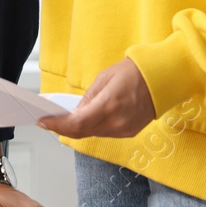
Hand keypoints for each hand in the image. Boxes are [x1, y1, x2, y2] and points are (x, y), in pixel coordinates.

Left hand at [37, 58, 157, 139]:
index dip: (57, 125)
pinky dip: (93, 127)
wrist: (162, 79)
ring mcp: (124, 130)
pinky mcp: (129, 132)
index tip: (43, 121)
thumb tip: (75, 111)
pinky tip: (85, 119)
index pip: (76, 124)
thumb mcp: (104, 78)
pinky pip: (105, 132)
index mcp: (108, 106)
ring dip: (77, 128)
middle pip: (82, 132)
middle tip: (48, 120)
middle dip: (63, 128)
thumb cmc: (134, 73)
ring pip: (92, 134)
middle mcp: (116, 122)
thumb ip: (88, 97)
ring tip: (63, 119)